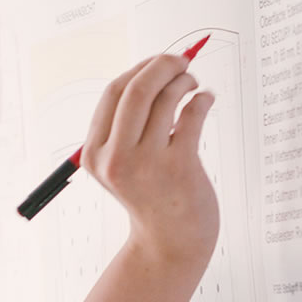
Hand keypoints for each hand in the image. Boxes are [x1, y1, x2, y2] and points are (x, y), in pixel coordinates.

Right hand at [80, 54, 218, 264]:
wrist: (170, 241)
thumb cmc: (150, 195)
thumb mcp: (121, 163)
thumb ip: (126, 124)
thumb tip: (154, 69)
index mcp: (95, 154)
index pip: (113, 93)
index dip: (139, 69)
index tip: (159, 62)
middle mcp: (116, 158)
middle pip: (137, 88)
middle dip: (163, 64)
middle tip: (183, 60)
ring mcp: (147, 163)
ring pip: (166, 97)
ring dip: (185, 81)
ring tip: (193, 85)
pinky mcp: (179, 167)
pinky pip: (192, 114)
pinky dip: (202, 99)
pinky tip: (205, 100)